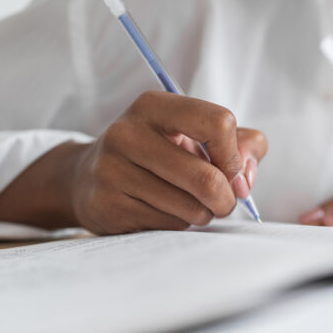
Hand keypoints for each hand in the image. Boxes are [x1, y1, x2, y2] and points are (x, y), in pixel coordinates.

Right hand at [66, 91, 265, 234]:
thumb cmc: (162, 152)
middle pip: (206, 178)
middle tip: (224, 202)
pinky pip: (167, 225)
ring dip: (203, 214)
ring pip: (190, 208)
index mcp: (154, 106)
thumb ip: (242, 144)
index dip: (235, 156)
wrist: (88, 175)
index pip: (218, 123)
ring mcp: (112, 170)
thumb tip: (245, 179)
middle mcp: (127, 133)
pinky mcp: (106, 205)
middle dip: (226, 198)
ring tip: (190, 204)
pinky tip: (165, 212)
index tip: (233, 172)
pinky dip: (179, 225)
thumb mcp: (198, 135)